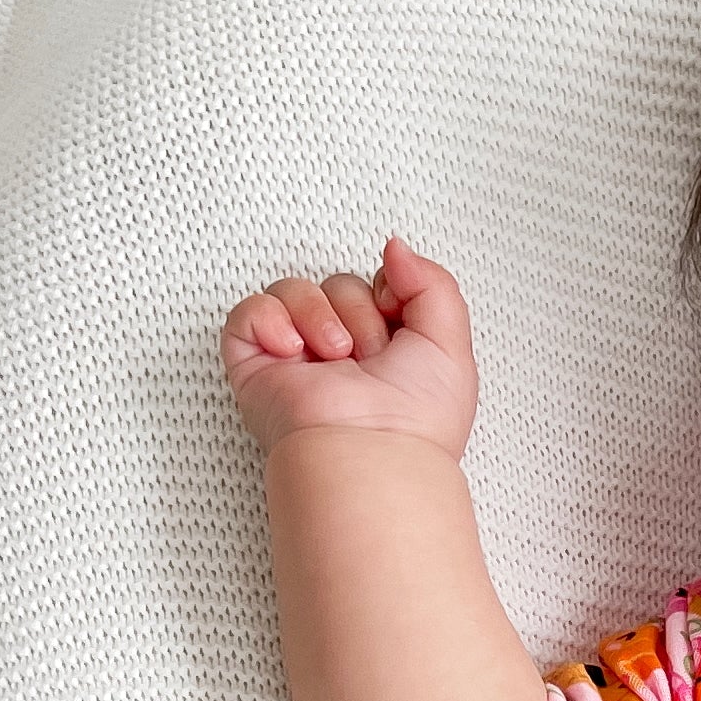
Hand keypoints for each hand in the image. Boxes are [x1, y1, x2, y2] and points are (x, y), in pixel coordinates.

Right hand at [217, 232, 478, 459]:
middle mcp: (339, 354)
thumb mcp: (451, 342)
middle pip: (338, 284)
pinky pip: (250, 310)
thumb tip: (394, 248)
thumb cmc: (415, 421)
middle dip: (359, 313)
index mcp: (383, 352)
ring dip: (319, 316)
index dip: (389, 296)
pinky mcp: (255, 365)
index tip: (399, 332)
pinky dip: (271, 321)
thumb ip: (432, 282)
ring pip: (294, 289)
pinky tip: (293, 352)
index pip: (374, 287)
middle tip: (368, 359)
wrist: (369, 453)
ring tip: (335, 359)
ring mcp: (295, 360)